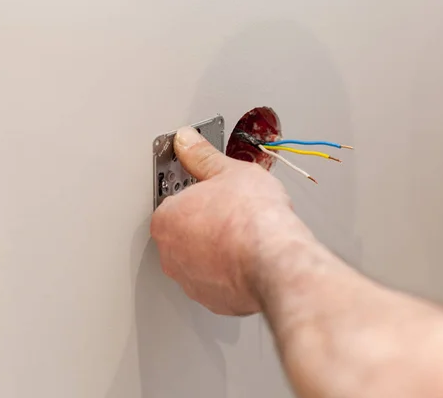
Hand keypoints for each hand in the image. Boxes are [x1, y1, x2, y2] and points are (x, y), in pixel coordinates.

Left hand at [150, 127, 314, 314]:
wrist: (275, 260)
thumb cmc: (251, 219)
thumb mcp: (228, 171)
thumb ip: (202, 155)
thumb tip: (187, 140)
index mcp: (167, 220)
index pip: (175, 202)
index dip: (198, 194)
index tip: (214, 192)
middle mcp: (171, 255)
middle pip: (184, 232)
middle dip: (205, 223)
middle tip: (231, 212)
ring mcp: (191, 281)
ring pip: (200, 260)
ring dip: (216, 250)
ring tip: (244, 236)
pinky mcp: (214, 301)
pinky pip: (218, 282)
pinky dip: (230, 272)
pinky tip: (248, 258)